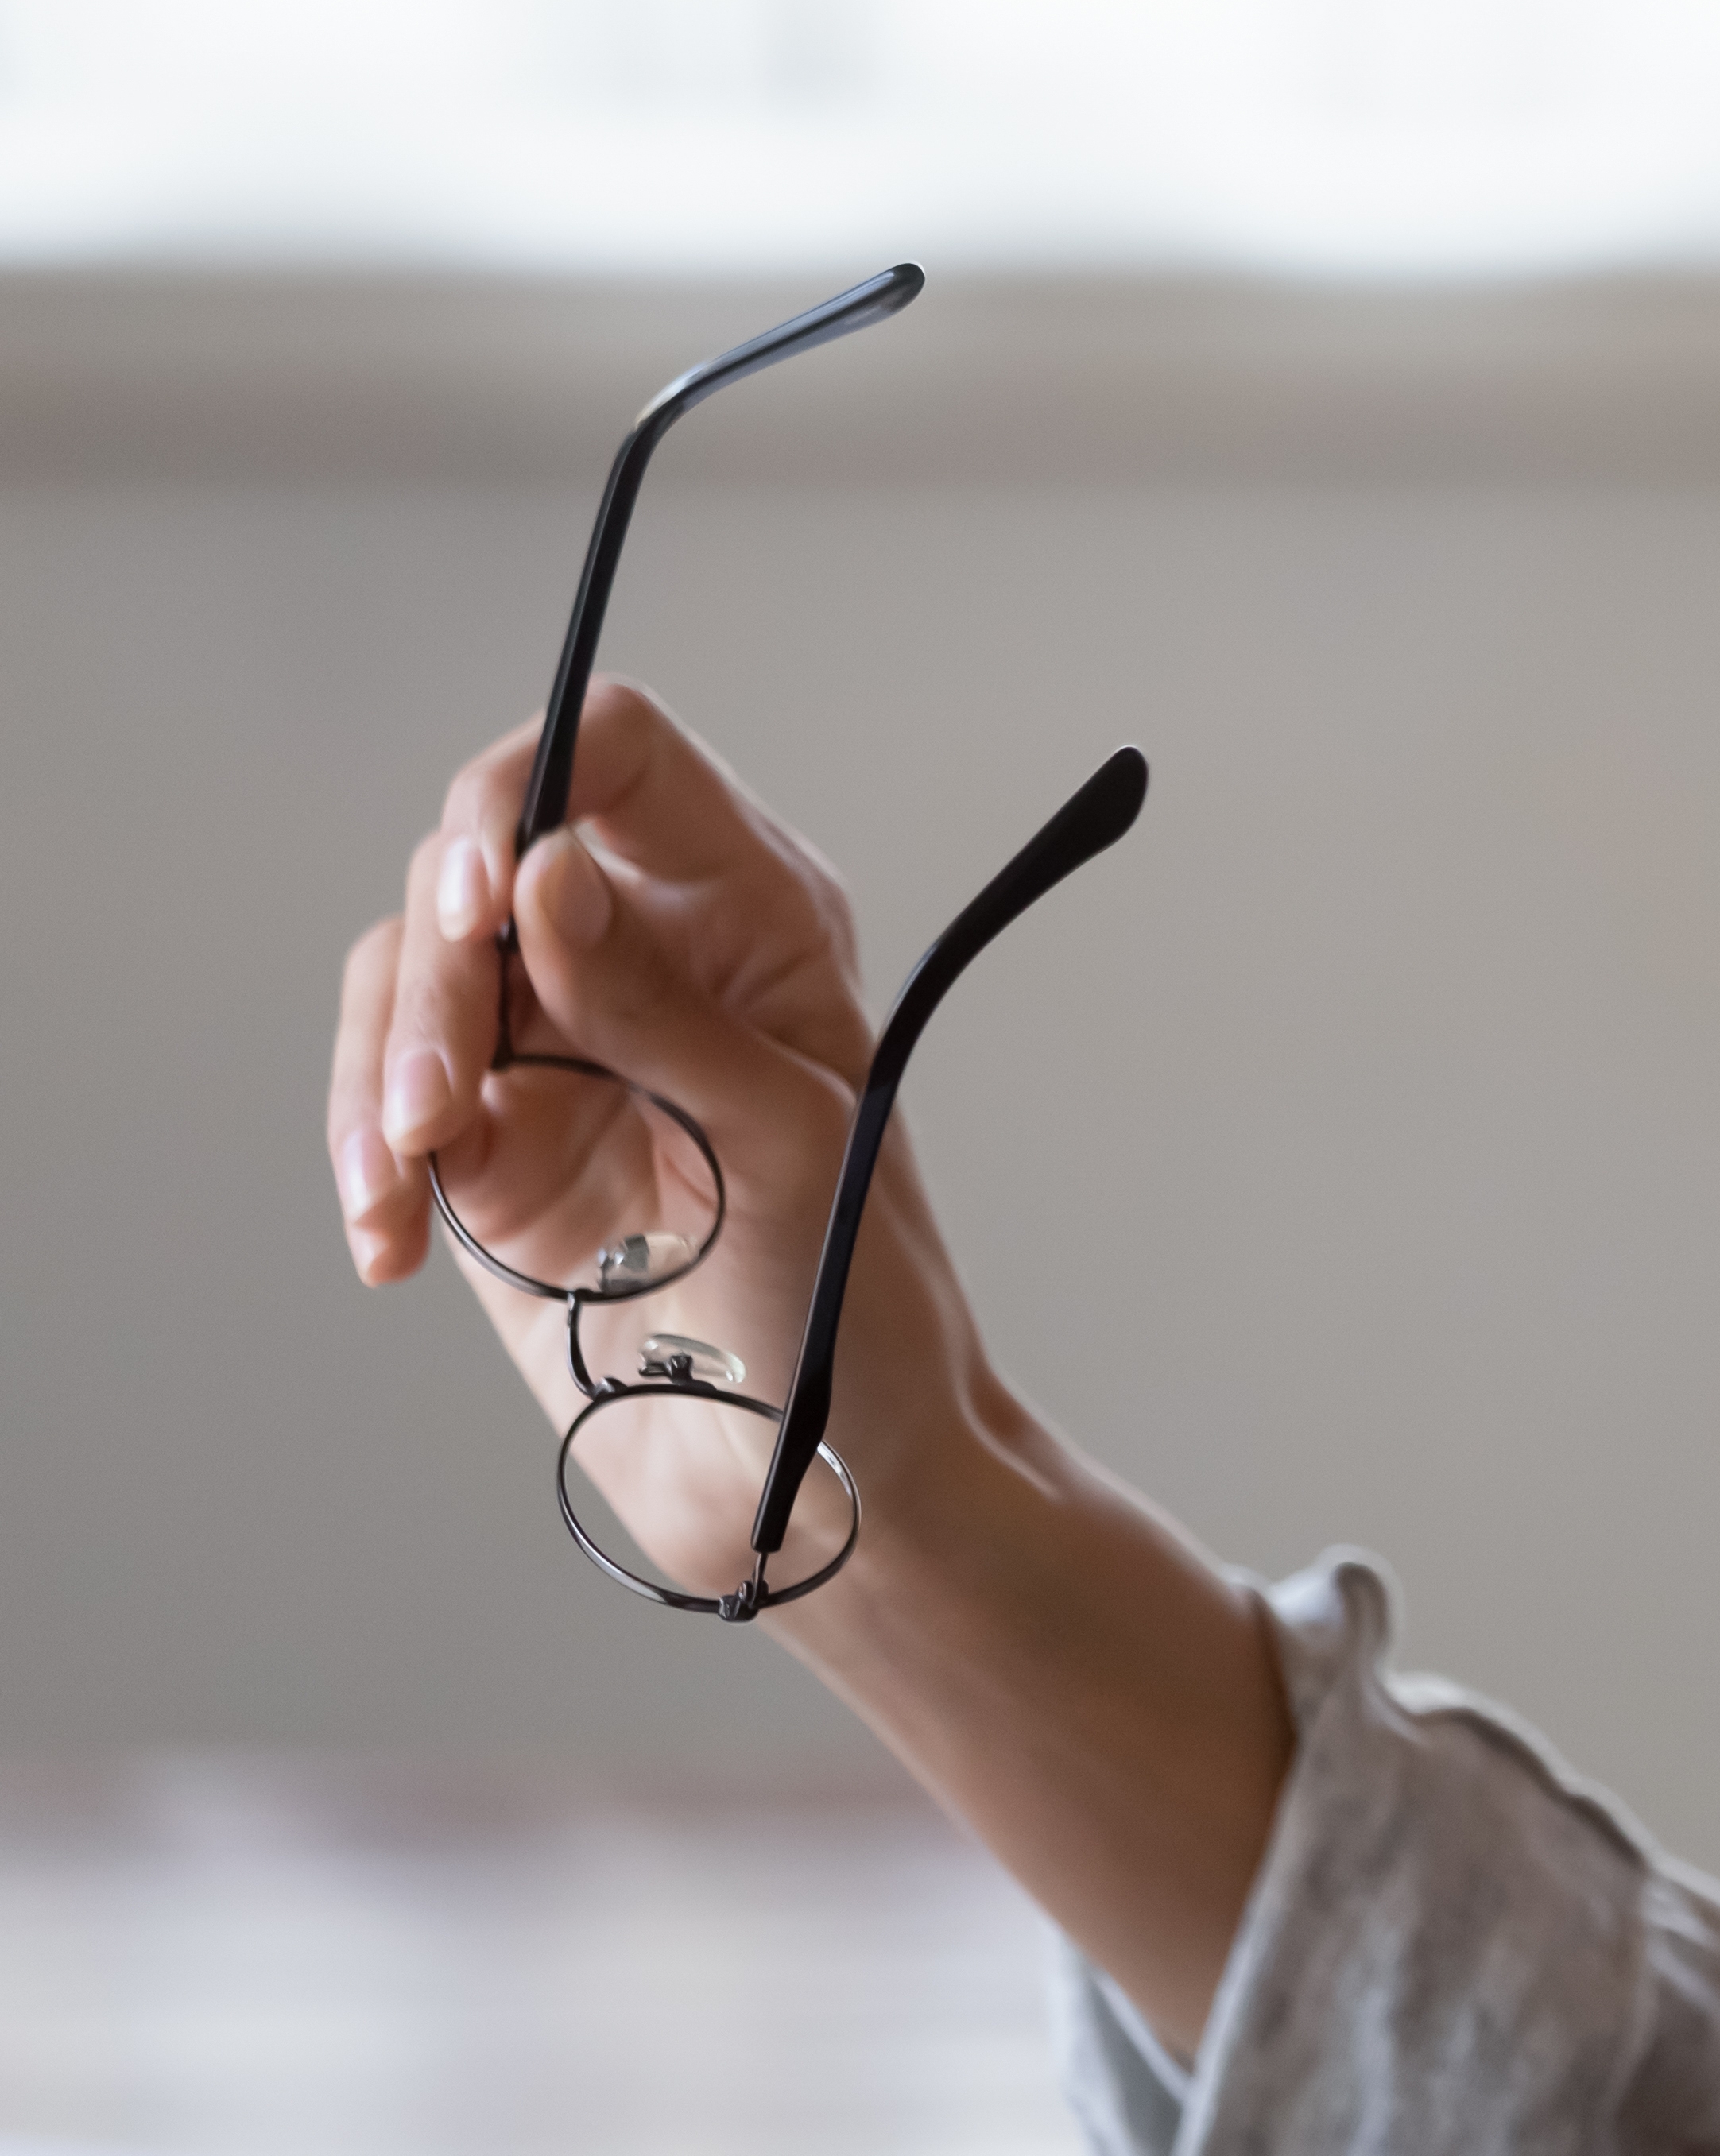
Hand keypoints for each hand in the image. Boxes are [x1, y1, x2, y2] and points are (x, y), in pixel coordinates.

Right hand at [324, 679, 985, 1595]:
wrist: (812, 1468)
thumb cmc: (850, 1295)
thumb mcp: (780, 1139)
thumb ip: (658, 1006)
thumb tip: (544, 865)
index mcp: (752, 910)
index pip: (619, 755)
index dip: (527, 786)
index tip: (485, 898)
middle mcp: (644, 950)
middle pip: (475, 861)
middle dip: (434, 971)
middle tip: (441, 1102)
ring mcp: (555, 1042)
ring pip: (405, 974)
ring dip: (381, 1071)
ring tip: (404, 1189)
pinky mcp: (488, 1142)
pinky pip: (384, 1095)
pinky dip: (366, 1157)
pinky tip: (387, 1245)